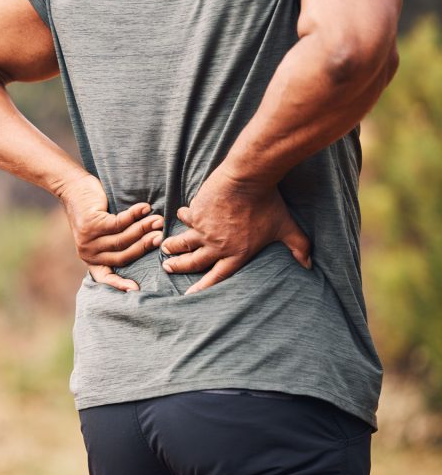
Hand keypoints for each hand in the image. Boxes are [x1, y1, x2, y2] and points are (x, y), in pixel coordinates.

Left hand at [56, 172, 163, 290]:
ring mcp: (89, 240)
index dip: (119, 284)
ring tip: (159, 221)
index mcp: (92, 259)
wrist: (74, 188)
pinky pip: (119, 223)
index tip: (135, 290)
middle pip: (123, 255)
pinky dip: (134, 216)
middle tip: (161, 238)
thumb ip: (117, 242)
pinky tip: (145, 208)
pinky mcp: (91, 225)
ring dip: (143, 229)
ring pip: (122, 239)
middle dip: (144, 246)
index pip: (105, 276)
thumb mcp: (102, 232)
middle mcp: (89, 253)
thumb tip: (151, 244)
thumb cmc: (94, 210)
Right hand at [161, 167, 311, 294]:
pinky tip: (182, 214)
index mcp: (236, 253)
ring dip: (173, 246)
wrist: (247, 179)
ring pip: (183, 243)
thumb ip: (299, 247)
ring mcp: (203, 230)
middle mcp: (216, 246)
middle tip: (168, 267)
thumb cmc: (268, 204)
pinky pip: (186, 218)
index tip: (189, 295)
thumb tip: (310, 265)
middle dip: (179, 266)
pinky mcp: (195, 214)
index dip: (203, 287)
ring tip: (165, 247)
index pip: (217, 277)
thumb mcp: (286, 228)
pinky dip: (183, 216)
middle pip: (193, 262)